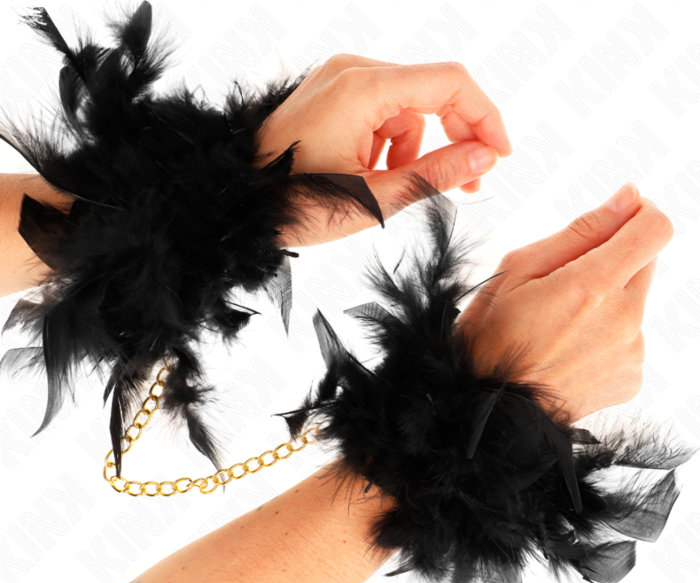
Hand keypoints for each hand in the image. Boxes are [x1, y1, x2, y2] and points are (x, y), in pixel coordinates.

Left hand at [256, 55, 511, 245]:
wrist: (237, 202)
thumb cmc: (295, 203)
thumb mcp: (373, 199)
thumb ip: (435, 174)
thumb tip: (485, 158)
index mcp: (363, 88)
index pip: (450, 83)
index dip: (485, 118)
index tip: (499, 158)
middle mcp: (353, 70)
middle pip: (431, 91)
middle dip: (454, 136)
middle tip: (469, 183)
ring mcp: (339, 78)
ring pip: (407, 107)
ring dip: (414, 147)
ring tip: (390, 186)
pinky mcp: (332, 93)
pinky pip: (381, 111)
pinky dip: (388, 142)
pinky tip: (370, 171)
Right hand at [456, 182, 673, 424]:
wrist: (489, 407)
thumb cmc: (491, 338)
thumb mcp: (518, 270)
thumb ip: (580, 231)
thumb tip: (628, 198)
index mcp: (592, 287)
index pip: (655, 229)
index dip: (640, 214)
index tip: (616, 218)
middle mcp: (623, 320)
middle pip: (644, 262)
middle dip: (611, 259)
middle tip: (563, 283)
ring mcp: (631, 352)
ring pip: (634, 301)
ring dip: (606, 300)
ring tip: (559, 325)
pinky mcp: (632, 377)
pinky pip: (630, 337)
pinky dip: (606, 334)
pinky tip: (569, 349)